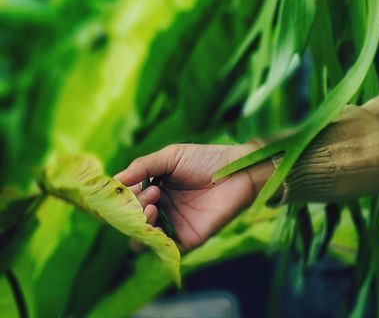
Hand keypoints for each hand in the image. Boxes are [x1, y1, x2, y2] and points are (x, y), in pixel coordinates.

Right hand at [112, 140, 274, 250]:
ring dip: (140, 226)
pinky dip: (154, 241)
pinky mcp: (186, 240)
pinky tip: (157, 225)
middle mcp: (161, 210)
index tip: (122, 190)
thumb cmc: (207, 159)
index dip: (122, 199)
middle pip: (133, 221)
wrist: (238, 171)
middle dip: (134, 210)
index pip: (128, 202)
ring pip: (143, 238)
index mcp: (155, 189)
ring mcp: (172, 226)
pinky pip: (163, 250)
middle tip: (152, 194)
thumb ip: (143, 166)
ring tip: (152, 207)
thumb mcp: (172, 156)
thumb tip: (114, 180)